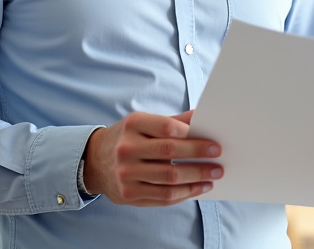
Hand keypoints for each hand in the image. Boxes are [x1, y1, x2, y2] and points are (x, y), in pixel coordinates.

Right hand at [83, 109, 222, 205]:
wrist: (95, 161)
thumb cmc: (128, 138)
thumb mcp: (144, 123)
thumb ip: (173, 121)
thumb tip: (203, 117)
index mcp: (132, 125)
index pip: (166, 128)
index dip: (190, 135)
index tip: (211, 142)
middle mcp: (127, 149)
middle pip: (170, 153)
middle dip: (198, 156)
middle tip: (218, 157)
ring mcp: (126, 174)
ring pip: (169, 178)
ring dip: (196, 178)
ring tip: (213, 175)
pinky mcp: (129, 194)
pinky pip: (163, 196)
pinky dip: (185, 193)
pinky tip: (199, 188)